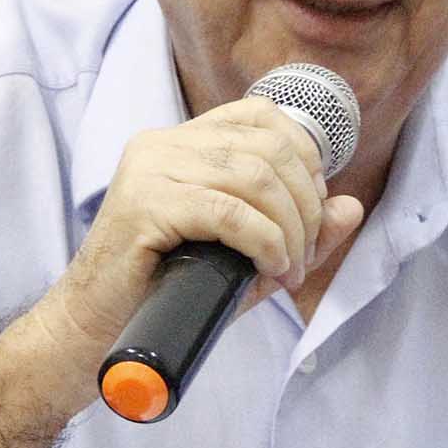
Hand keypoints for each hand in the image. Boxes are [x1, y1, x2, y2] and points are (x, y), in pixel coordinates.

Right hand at [39, 97, 365, 356]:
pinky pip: (228, 211)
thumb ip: (298, 231)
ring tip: (288, 270)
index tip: (311, 212)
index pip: (263, 116)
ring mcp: (150, 169)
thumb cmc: (168, 293)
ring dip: (290, 229)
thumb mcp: (246, 258)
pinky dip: (266, 242)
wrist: (97, 332)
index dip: (306, 158)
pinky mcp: (144, 204)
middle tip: (303, 255)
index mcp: (182, 141)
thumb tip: (351, 206)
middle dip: (305, 204)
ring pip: (254, 177)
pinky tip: (271, 270)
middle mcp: (163, 143)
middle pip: (268, 147)